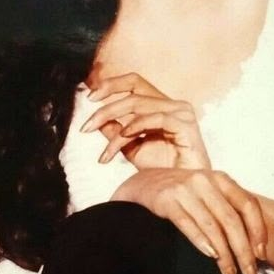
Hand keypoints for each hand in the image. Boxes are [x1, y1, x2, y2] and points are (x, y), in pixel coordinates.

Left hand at [80, 72, 210, 170]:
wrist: (183, 191)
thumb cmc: (163, 171)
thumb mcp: (132, 149)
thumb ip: (116, 132)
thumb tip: (98, 120)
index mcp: (161, 105)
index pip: (134, 82)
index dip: (110, 84)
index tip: (89, 98)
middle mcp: (173, 104)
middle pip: (133, 93)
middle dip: (105, 109)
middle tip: (86, 127)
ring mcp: (182, 112)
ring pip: (139, 105)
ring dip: (117, 128)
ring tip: (106, 152)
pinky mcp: (187, 125)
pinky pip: (156, 117)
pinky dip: (137, 125)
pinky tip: (124, 136)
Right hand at [112, 167, 267, 273]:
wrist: (142, 183)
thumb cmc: (181, 194)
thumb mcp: (209, 193)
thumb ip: (228, 208)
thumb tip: (254, 244)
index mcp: (221, 179)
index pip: (248, 205)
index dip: (258, 231)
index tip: (261, 255)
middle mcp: (205, 181)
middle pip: (232, 220)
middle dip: (244, 251)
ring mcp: (185, 189)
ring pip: (213, 226)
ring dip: (225, 255)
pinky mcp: (166, 200)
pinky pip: (188, 224)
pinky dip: (202, 242)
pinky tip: (211, 257)